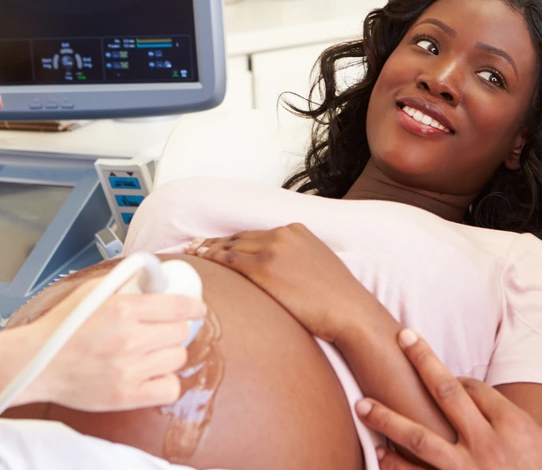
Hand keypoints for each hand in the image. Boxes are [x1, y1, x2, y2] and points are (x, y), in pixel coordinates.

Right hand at [20, 278, 206, 410]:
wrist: (33, 365)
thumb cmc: (60, 327)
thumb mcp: (91, 292)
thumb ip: (124, 282)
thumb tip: (152, 273)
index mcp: (123, 310)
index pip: (179, 307)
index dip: (193, 307)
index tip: (196, 309)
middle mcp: (130, 339)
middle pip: (180, 333)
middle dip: (174, 330)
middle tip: (162, 332)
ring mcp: (129, 370)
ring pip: (177, 359)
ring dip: (168, 354)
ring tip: (151, 353)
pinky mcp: (126, 396)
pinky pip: (169, 389)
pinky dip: (165, 382)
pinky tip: (152, 375)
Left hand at [186, 224, 382, 342]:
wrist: (348, 310)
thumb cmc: (337, 297)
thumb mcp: (319, 264)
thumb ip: (297, 259)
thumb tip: (282, 271)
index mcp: (297, 231)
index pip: (256, 234)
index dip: (234, 240)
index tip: (218, 243)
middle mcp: (283, 235)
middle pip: (240, 238)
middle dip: (216, 242)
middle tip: (196, 246)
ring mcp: (272, 250)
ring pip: (230, 247)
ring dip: (209, 250)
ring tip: (193, 253)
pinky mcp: (263, 269)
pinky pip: (229, 261)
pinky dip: (211, 260)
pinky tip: (200, 262)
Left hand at [356, 330, 541, 469]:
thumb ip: (514, 425)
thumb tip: (490, 411)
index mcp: (513, 426)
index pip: (476, 389)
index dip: (457, 378)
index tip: (444, 374)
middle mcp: (486, 444)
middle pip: (446, 392)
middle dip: (423, 362)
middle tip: (403, 339)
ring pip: (419, 438)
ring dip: (388, 420)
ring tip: (363, 406)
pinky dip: (397, 467)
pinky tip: (379, 457)